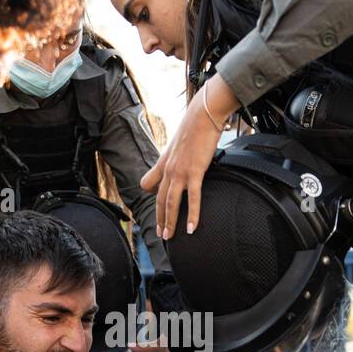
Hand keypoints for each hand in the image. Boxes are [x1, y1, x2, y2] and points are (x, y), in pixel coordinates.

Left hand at [141, 76, 236, 239]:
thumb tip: (177, 162)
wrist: (203, 114)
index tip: (158, 208)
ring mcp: (180, 171)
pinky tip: (193, 228)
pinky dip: (193, 215)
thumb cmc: (194, 127)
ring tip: (170, 236)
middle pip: (160, 199)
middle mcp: (168, 169)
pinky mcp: (195, 171)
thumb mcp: (178, 143)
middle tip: (162, 234)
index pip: (149, 184)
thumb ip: (175, 156)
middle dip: (160, 218)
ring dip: (170, 221)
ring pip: (171, 202)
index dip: (152, 197)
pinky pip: (192, 198)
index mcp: (164, 162)